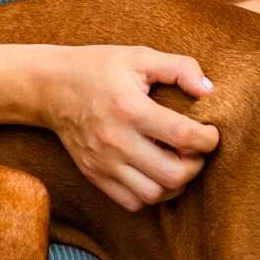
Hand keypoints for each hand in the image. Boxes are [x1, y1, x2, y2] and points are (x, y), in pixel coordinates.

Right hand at [36, 44, 219, 211]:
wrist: (50, 87)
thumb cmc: (99, 68)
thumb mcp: (139, 56)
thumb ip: (180, 68)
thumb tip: (209, 90)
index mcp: (130, 108)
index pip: (183, 136)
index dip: (208, 139)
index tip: (209, 132)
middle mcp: (115, 140)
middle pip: (173, 174)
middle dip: (196, 165)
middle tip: (195, 151)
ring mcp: (103, 162)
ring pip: (154, 195)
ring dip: (175, 184)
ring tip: (177, 162)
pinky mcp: (94, 175)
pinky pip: (132, 202)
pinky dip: (151, 193)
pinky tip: (154, 172)